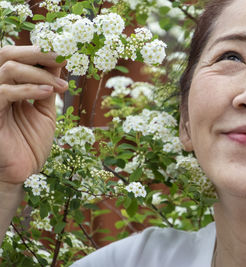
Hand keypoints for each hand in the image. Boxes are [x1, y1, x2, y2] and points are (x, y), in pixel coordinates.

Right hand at [0, 46, 67, 184]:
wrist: (23, 172)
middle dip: (36, 52)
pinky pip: (4, 92)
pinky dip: (29, 89)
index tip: (65, 51)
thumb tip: (58, 63)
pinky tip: (48, 92)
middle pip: (7, 54)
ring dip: (39, 73)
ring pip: (7, 69)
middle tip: (61, 55)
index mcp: (9, 86)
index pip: (17, 58)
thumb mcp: (45, 112)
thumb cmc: (31, 143)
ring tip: (61, 85)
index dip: (39, 51)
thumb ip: (47, 88)